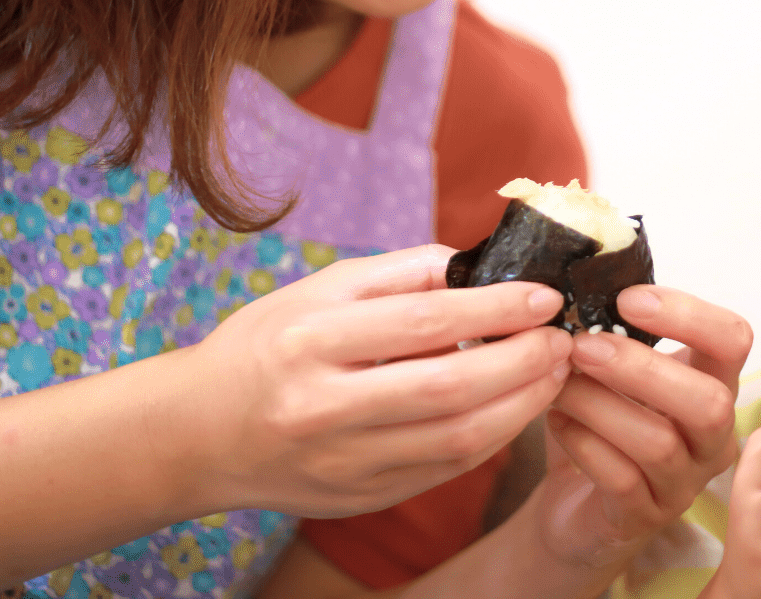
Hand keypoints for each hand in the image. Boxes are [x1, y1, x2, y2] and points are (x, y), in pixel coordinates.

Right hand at [185, 244, 573, 517]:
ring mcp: (341, 461)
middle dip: (523, 362)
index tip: (544, 296)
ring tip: (552, 373)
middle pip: (450, 388)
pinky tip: (514, 409)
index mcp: (311, 340)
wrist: (197, 434)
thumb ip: (399, 274)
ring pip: (456, 439)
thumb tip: (478, 263)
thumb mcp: (317, 291)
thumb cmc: (266, 347)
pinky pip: (444, 470)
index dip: (495, 309)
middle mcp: (323, 406)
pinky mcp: (358, 498)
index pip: (424, 322)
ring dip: (521, 405)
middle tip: (563, 340)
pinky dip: (490, 438)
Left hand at [527, 287, 752, 569]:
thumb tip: (570, 282)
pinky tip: (555, 422)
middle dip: (641, 366)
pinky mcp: (646, 517)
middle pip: (710, 401)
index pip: (733, 339)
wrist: (577, 502)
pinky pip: (622, 480)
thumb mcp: (611, 369)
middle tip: (581, 345)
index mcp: (713, 382)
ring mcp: (685, 482)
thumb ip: (605, 330)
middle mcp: (712, 436)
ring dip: (598, 403)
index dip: (688, 314)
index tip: (627, 299)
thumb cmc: (600, 420)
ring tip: (556, 382)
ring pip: (659, 442)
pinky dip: (583, 444)